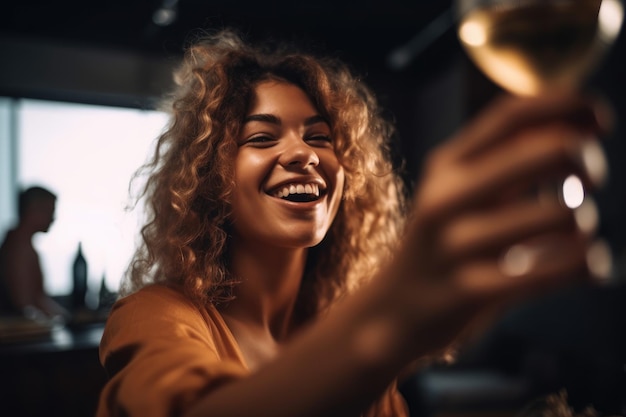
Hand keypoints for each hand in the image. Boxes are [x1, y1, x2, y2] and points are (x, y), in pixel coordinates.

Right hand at [390, 92, 611, 355]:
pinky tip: (587, 265)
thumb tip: (574, 127)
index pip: (512, 115)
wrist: (395, 310)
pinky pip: (560, 269)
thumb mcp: (458, 193)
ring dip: (584, 223)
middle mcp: (447, 197)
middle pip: (547, 150)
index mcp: (447, 165)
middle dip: (587, 160)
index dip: (566, 105)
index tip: (601, 119)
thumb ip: (505, 159)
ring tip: (575, 236)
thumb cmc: (445, 245)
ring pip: (563, 215)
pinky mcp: (472, 291)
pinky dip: (589, 263)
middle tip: (591, 179)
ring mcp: (456, 244)